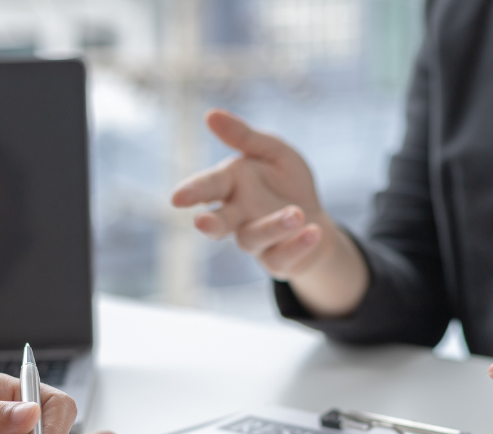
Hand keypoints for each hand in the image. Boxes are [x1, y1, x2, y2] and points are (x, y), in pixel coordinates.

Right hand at [171, 109, 367, 315]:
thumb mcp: (273, 152)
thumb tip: (210, 114)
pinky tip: (314, 231)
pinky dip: (298, 245)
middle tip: (202, 223)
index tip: (177, 198)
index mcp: (231, 184)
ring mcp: (255, 240)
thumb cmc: (286, 181)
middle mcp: (237, 215)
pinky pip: (281, 257)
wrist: (315, 218)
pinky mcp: (275, 260)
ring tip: (296, 213)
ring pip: (253, 238)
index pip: (208, 186)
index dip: (192, 192)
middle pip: (218, 222)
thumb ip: (245, 137)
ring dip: (273, 226)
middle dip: (209, 223)